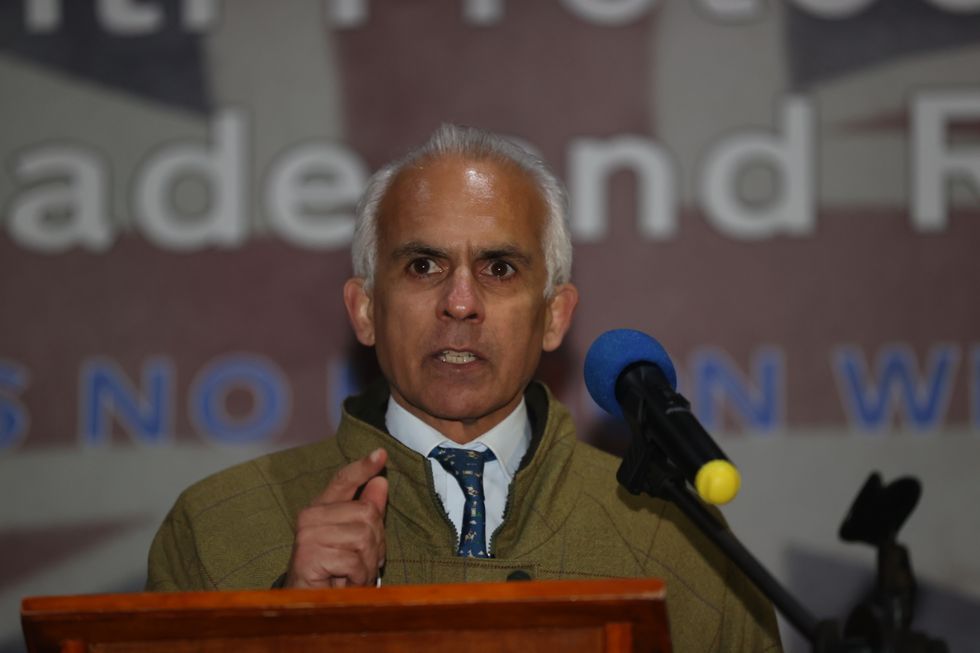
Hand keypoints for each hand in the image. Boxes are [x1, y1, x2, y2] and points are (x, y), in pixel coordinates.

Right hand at [285, 448, 387, 587]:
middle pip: (367, 513)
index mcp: (322, 508)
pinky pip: (352, 560)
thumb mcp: (355, 540)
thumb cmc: (334, 573)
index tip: (381, 454)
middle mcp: (310, 516)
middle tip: (362, 563)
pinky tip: (344, 583)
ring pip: (363, 537)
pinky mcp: (308, 555)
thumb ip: (367, 511)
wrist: (308, 605)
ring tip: (352, 575)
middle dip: (375, 543)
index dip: (363, 467)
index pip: (344, 481)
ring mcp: (307, 535)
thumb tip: (380, 481)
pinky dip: (356, 576)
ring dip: (366, 564)